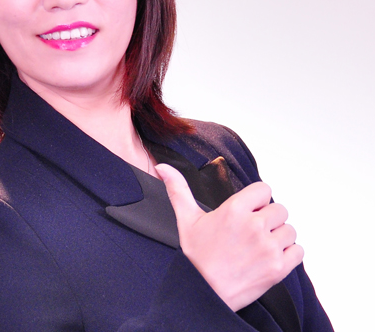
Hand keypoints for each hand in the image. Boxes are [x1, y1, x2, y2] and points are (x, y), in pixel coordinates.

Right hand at [156, 163, 303, 311]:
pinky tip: (270, 257)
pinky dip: (288, 254)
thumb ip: (178, 189)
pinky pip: (297, 251)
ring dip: (279, 236)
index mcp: (234, 210)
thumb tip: (163, 167)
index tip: (248, 210)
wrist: (204, 292)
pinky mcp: (278, 268)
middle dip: (268, 218)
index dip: (257, 200)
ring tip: (260, 245)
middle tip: (252, 231)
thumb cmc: (197, 256)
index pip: (264, 189)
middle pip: (279, 209)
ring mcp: (268, 248)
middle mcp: (254, 226)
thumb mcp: (186, 219)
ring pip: (289, 230)